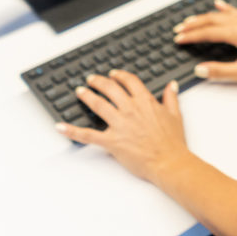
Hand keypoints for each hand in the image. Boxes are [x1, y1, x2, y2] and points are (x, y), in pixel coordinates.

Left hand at [56, 70, 187, 184]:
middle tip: (92, 79)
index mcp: (146, 102)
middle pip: (110, 89)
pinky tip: (60, 127)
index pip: (130, 82)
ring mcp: (119, 125)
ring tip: (79, 91)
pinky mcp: (111, 141)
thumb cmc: (172, 141)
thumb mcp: (175, 115)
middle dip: (99, 82)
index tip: (114, 74)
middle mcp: (130, 109)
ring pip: (98, 105)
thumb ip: (171, 98)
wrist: (168, 161)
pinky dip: (72, 131)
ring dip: (87, 96)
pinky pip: (88, 135)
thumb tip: (171, 85)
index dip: (120, 76)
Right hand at [174, 0, 236, 81]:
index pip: (207, 33)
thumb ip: (220, 71)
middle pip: (210, 20)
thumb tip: (200, 70)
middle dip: (193, 25)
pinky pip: (234, 11)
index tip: (178, 39)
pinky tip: (218, 4)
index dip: (191, 36)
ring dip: (203, 17)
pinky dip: (224, 8)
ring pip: (220, 15)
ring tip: (190, 21)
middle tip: (178, 30)